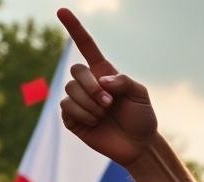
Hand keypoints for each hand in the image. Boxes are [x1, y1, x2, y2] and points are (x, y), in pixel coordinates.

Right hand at [57, 9, 158, 166]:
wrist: (138, 145)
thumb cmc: (142, 118)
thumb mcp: (140, 94)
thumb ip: (123, 81)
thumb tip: (101, 80)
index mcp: (103, 73)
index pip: (86, 46)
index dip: (74, 28)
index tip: (61, 10)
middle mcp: (88, 84)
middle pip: (75, 70)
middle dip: (92, 87)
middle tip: (109, 103)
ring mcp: (78, 100)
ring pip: (70, 90)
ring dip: (91, 104)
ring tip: (104, 114)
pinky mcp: (71, 118)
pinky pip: (67, 108)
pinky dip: (83, 115)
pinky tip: (95, 122)